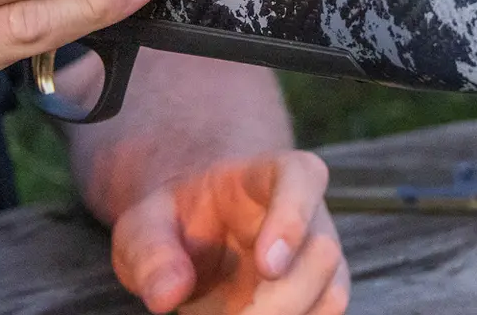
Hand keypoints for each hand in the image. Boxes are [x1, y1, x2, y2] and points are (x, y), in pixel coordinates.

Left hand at [111, 152, 348, 314]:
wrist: (196, 238)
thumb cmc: (176, 221)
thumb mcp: (144, 225)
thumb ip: (150, 252)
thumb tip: (167, 295)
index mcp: (266, 176)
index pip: (300, 177)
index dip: (293, 219)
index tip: (266, 266)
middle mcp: (306, 214)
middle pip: (321, 252)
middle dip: (280, 301)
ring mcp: (318, 257)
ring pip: (331, 294)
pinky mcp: (320, 294)